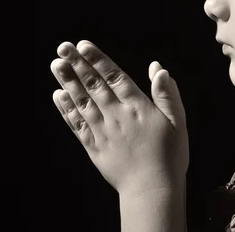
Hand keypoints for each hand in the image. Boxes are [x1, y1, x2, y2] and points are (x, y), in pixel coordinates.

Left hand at [50, 40, 188, 195]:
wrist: (153, 190)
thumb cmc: (170, 156)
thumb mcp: (178, 122)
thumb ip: (167, 94)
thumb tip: (158, 68)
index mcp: (137, 106)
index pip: (114, 76)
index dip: (98, 60)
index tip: (83, 45)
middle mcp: (116, 115)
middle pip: (93, 85)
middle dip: (77, 64)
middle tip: (63, 47)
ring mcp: (102, 131)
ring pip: (81, 101)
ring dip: (67, 82)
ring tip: (56, 64)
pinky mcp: (93, 146)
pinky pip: (76, 124)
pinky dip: (66, 109)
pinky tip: (58, 96)